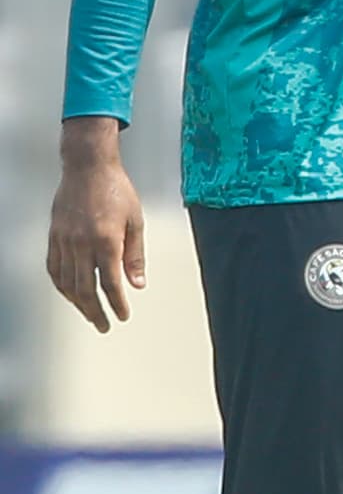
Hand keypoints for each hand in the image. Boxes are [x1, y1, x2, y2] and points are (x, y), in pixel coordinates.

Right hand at [44, 120, 146, 331]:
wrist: (88, 168)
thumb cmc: (116, 191)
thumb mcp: (136, 221)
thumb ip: (136, 255)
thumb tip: (138, 284)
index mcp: (106, 240)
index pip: (110, 283)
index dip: (116, 303)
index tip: (122, 315)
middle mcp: (81, 244)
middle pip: (85, 289)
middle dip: (95, 311)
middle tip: (104, 325)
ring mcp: (64, 241)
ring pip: (66, 282)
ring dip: (77, 303)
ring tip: (89, 313)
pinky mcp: (54, 237)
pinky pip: (54, 269)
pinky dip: (61, 285)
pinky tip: (69, 293)